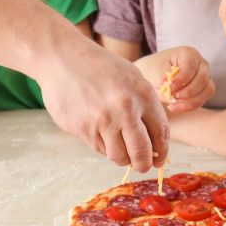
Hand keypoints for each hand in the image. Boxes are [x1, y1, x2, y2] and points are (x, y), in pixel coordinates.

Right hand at [39, 38, 168, 172]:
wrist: (64, 59)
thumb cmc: (101, 68)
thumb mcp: (132, 77)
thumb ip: (146, 105)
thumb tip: (155, 140)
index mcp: (143, 94)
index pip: (161, 133)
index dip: (162, 150)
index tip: (159, 159)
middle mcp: (125, 109)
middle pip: (141, 152)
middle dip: (143, 164)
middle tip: (142, 166)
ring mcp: (103, 121)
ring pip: (119, 156)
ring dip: (122, 157)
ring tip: (120, 148)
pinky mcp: (83, 129)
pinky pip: (99, 149)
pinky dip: (103, 146)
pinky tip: (100, 132)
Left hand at [152, 46, 214, 113]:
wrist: (154, 73)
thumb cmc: (155, 68)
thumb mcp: (154, 70)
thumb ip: (162, 79)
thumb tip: (169, 90)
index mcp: (189, 54)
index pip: (191, 67)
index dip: (181, 80)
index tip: (169, 88)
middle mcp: (201, 64)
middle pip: (203, 79)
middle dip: (188, 91)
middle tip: (173, 96)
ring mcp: (205, 77)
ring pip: (207, 91)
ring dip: (191, 100)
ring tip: (173, 102)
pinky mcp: (203, 90)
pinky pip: (202, 100)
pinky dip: (188, 106)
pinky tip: (173, 107)